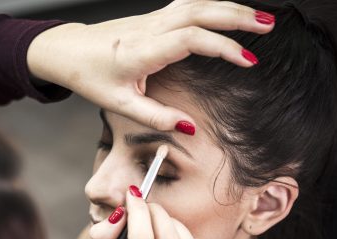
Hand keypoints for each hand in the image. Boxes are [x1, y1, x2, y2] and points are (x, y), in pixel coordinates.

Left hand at [27, 0, 274, 133]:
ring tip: (260, 18)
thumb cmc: (90, 77)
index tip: (249, 62)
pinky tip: (229, 12)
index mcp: (141, 51)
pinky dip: (213, 5)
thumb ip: (156, 117)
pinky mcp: (152, 17)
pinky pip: (188, 5)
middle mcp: (149, 28)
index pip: (191, 40)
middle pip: (200, 11)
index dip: (223, 48)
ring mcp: (151, 19)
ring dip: (229, 7)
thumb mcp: (119, 105)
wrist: (66, 51)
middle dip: (238, 16)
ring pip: (196, 3)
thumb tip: (190, 128)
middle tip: (270, 26)